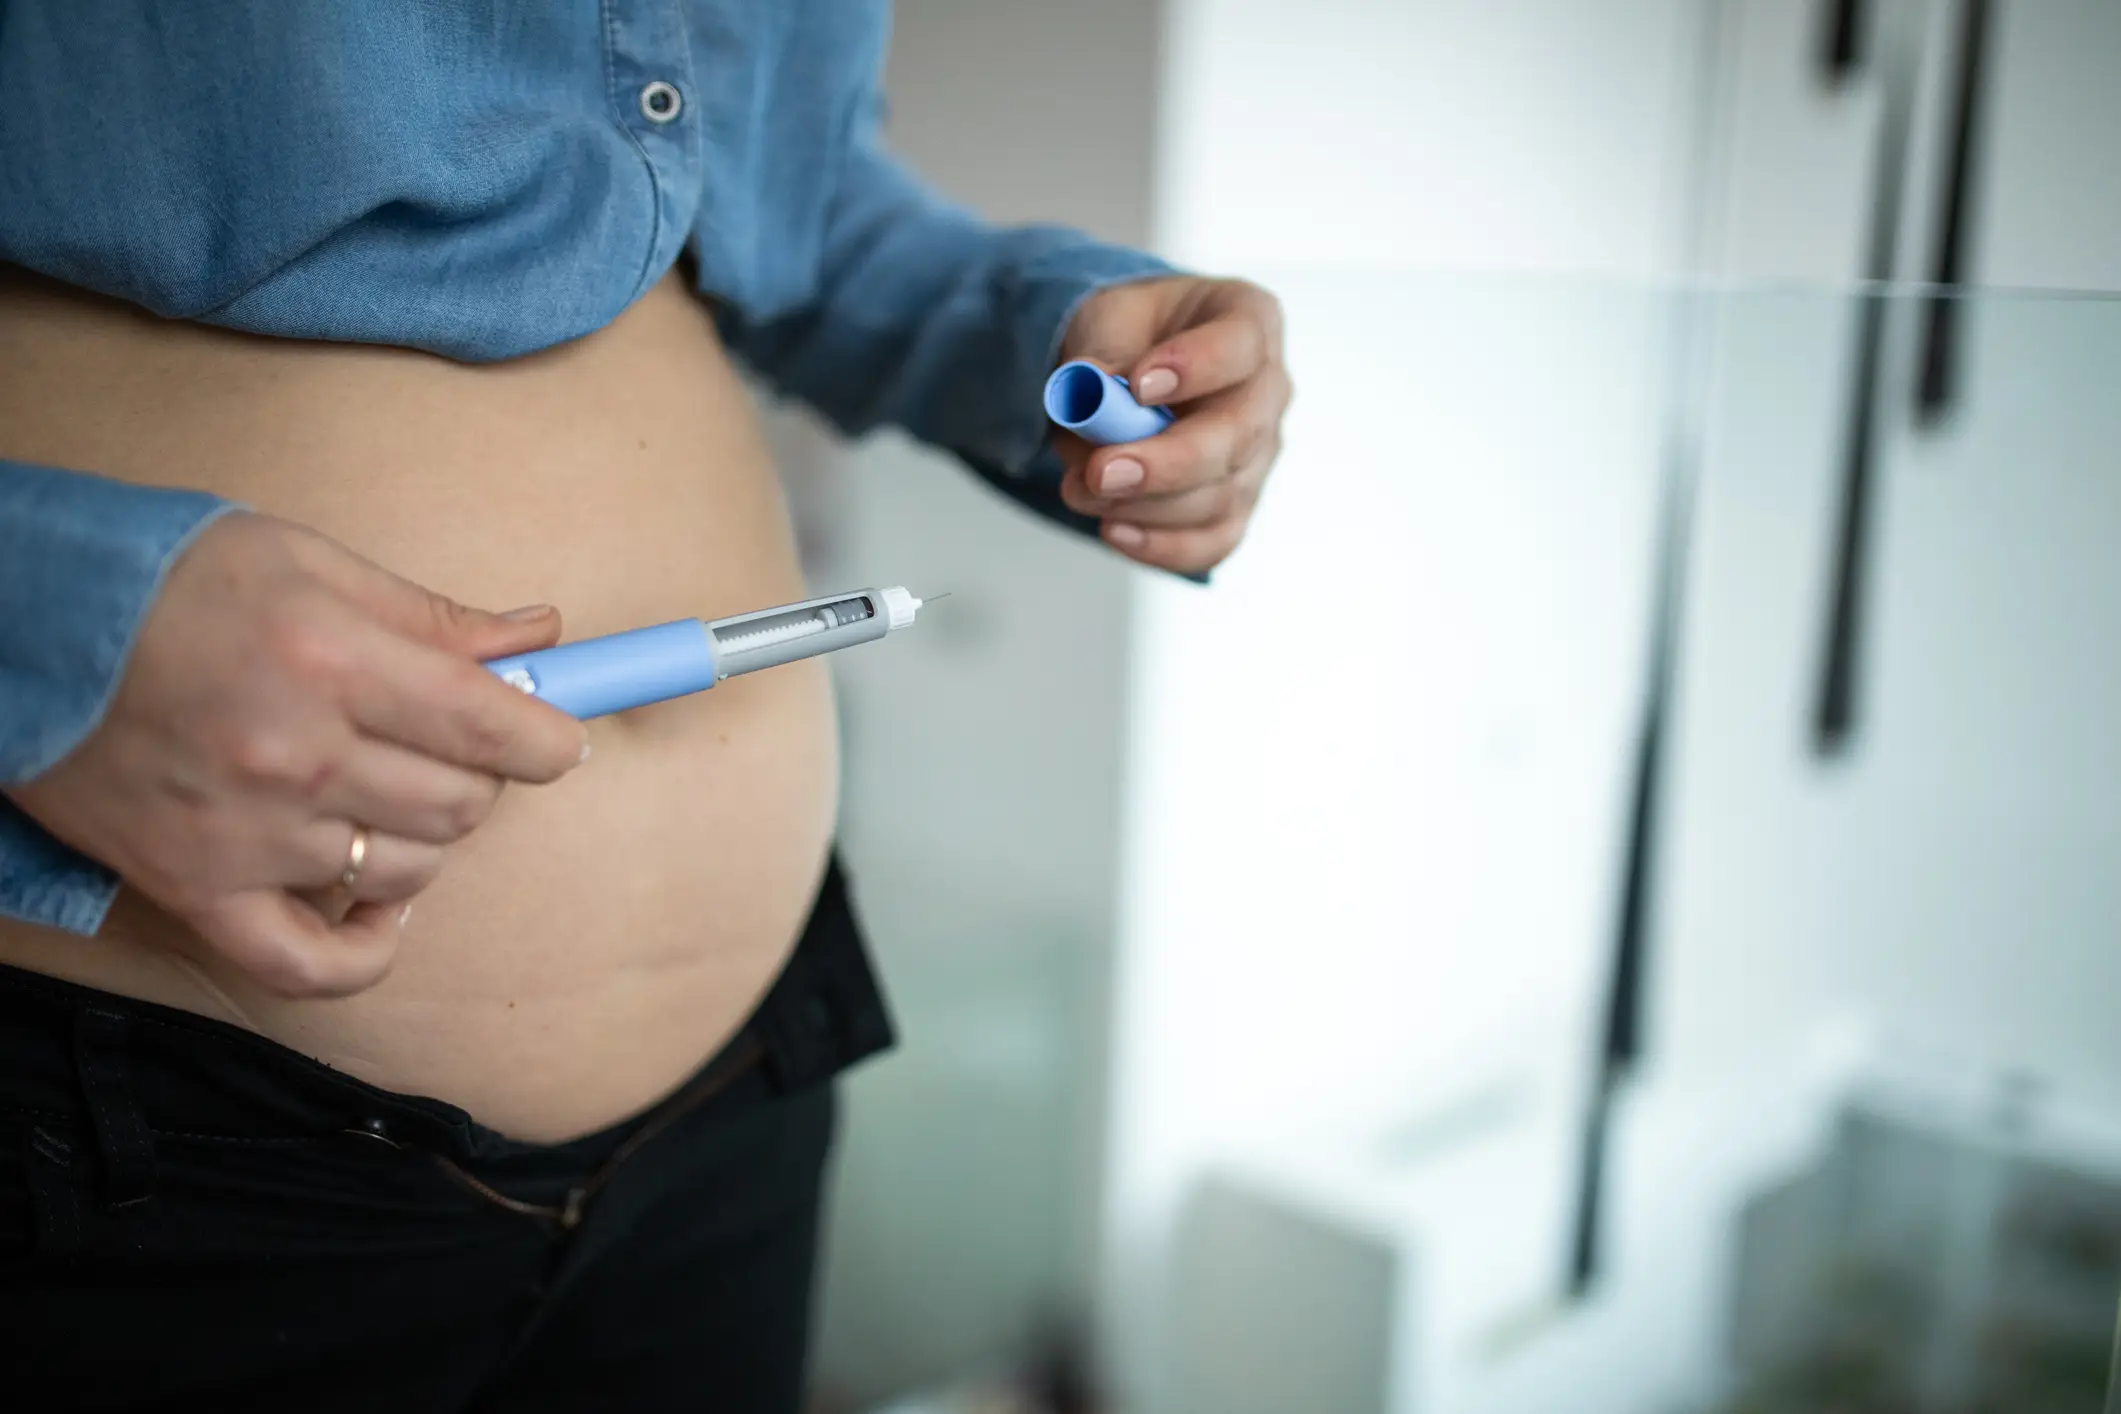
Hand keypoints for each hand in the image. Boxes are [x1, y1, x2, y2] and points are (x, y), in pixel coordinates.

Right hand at [6, 512, 588, 997]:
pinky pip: (312, 965)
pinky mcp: (195, 890)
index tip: (554, 737)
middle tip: (444, 742)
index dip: (548, 738)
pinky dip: (367, 946)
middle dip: (479, 775)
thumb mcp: (307, 561)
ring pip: (408, 870)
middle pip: (460, 805)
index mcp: (332, 662)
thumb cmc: (167, 581)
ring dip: (421, 836)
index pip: (493, 730)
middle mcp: (296, 759)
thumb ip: (432, 614)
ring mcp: (246, 836)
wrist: (18, 627)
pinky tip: (379, 901)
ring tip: (383, 790)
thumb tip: (542, 637)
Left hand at [1055, 275, 1290, 574]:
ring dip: (1146, 505)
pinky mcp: (1234, 506)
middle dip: (1167, 462)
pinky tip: (1115, 530)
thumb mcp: (1108, 318)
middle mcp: (1266, 391)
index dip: (1196, 367)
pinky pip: (1211, 542)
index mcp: (1248, 320)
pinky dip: (1162, 546)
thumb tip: (1087, 390)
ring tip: (1080, 490)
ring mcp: (1257, 455)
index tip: (1137, 386)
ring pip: (1220, 497)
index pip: (1240, 345)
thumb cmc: (1131, 336)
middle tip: (1103, 471)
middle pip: (1238, 436)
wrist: (1125, 373)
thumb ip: (1102, 350)